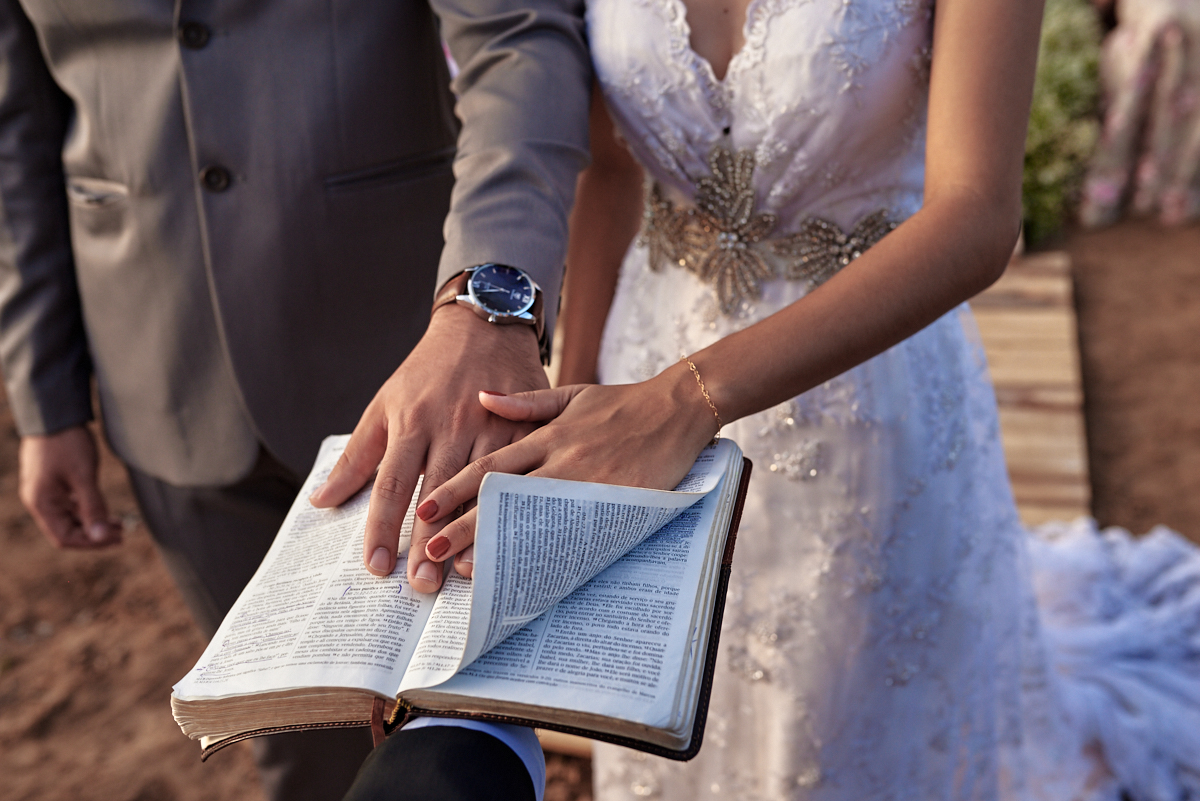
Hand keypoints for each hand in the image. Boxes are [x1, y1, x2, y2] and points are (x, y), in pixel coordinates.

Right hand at [18, 426, 121, 548]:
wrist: (55, 413)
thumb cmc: (66, 443)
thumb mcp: (83, 476)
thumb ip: (93, 507)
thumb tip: (102, 537)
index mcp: (41, 503)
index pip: (64, 538)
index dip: (91, 543)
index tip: (116, 539)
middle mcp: (40, 501)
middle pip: (66, 531)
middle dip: (94, 536)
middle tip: (121, 535)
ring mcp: (46, 492)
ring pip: (70, 519)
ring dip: (93, 524)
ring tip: (119, 525)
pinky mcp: (54, 483)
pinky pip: (70, 506)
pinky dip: (88, 511)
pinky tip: (106, 512)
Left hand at [309, 303, 548, 591]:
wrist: (483, 325)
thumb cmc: (427, 370)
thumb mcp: (385, 403)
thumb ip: (358, 456)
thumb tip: (322, 500)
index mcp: (413, 421)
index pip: (392, 484)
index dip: (383, 528)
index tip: (378, 566)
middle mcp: (451, 425)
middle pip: (436, 494)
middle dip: (427, 542)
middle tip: (420, 585)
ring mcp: (491, 425)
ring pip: (480, 488)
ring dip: (470, 531)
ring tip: (460, 572)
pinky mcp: (523, 425)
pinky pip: (517, 472)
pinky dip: (510, 505)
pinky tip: (508, 535)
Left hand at [412, 360, 718, 566]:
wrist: (678, 408)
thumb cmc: (624, 403)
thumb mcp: (572, 394)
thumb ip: (526, 402)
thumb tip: (482, 397)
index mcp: (548, 434)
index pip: (490, 466)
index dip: (455, 489)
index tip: (425, 510)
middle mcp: (562, 459)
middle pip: (504, 498)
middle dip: (465, 525)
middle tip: (431, 550)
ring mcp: (588, 484)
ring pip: (534, 519)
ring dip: (499, 544)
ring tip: (466, 569)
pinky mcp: (615, 502)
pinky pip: (576, 532)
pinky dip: (549, 552)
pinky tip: (529, 571)